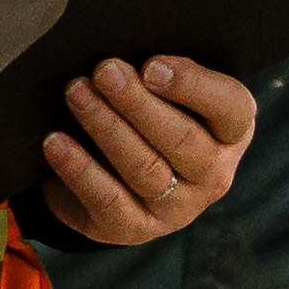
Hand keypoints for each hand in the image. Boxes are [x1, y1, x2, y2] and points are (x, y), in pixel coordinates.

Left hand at [38, 55, 256, 243]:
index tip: (151, 65)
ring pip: (145, 168)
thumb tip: (124, 59)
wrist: (117, 174)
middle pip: (182, 140)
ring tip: (76, 94)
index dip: (193, 85)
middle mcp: (214, 175)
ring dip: (106, 127)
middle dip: (138, 103)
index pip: (231, 108)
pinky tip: (56, 143)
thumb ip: (160, 75)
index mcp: (231, 132)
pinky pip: (108, 201)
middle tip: (104, 71)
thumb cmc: (148, 114)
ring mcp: (178, 208)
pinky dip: (80, 170)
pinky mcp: (137, 229)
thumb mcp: (166, 93)